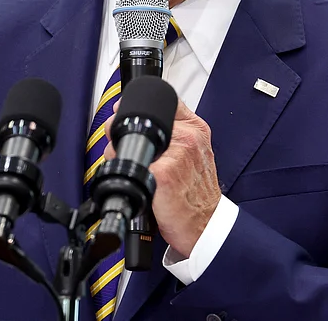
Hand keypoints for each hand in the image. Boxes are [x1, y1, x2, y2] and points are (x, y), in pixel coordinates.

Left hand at [104, 99, 220, 255]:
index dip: (141, 109)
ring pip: (131, 141)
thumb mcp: (195, 155)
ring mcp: (177, 154)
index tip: (129, 115)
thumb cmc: (198, 195)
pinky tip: (135, 182)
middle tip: (122, 146)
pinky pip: (132, 164)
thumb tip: (140, 124)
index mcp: (196, 130)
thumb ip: (176, 136)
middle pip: (142, 119)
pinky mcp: (164, 174)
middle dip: (123, 132)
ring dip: (120, 153)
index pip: (166, 102)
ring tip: (131, 169)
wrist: (207, 226)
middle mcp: (189, 138)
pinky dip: (126, 172)